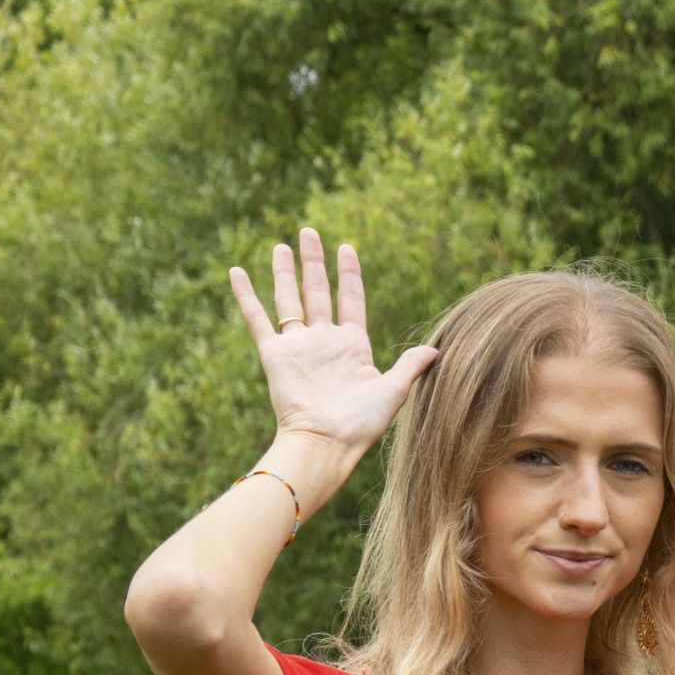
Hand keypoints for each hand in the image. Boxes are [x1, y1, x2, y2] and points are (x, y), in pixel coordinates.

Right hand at [225, 230, 435, 485]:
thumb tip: (438, 349)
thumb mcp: (394, 391)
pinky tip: (237, 271)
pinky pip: (257, 318)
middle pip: (318, 292)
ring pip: (289, 298)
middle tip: (310, 231)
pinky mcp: (274, 354)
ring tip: (282, 244)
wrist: (326, 442)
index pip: (351, 300)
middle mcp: (324, 342)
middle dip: (315, 262)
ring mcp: (298, 346)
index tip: (346, 248)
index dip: (348, 274)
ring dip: (285, 271)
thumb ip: (411, 366)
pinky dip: (246, 295)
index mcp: (353, 346)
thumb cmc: (361, 424)